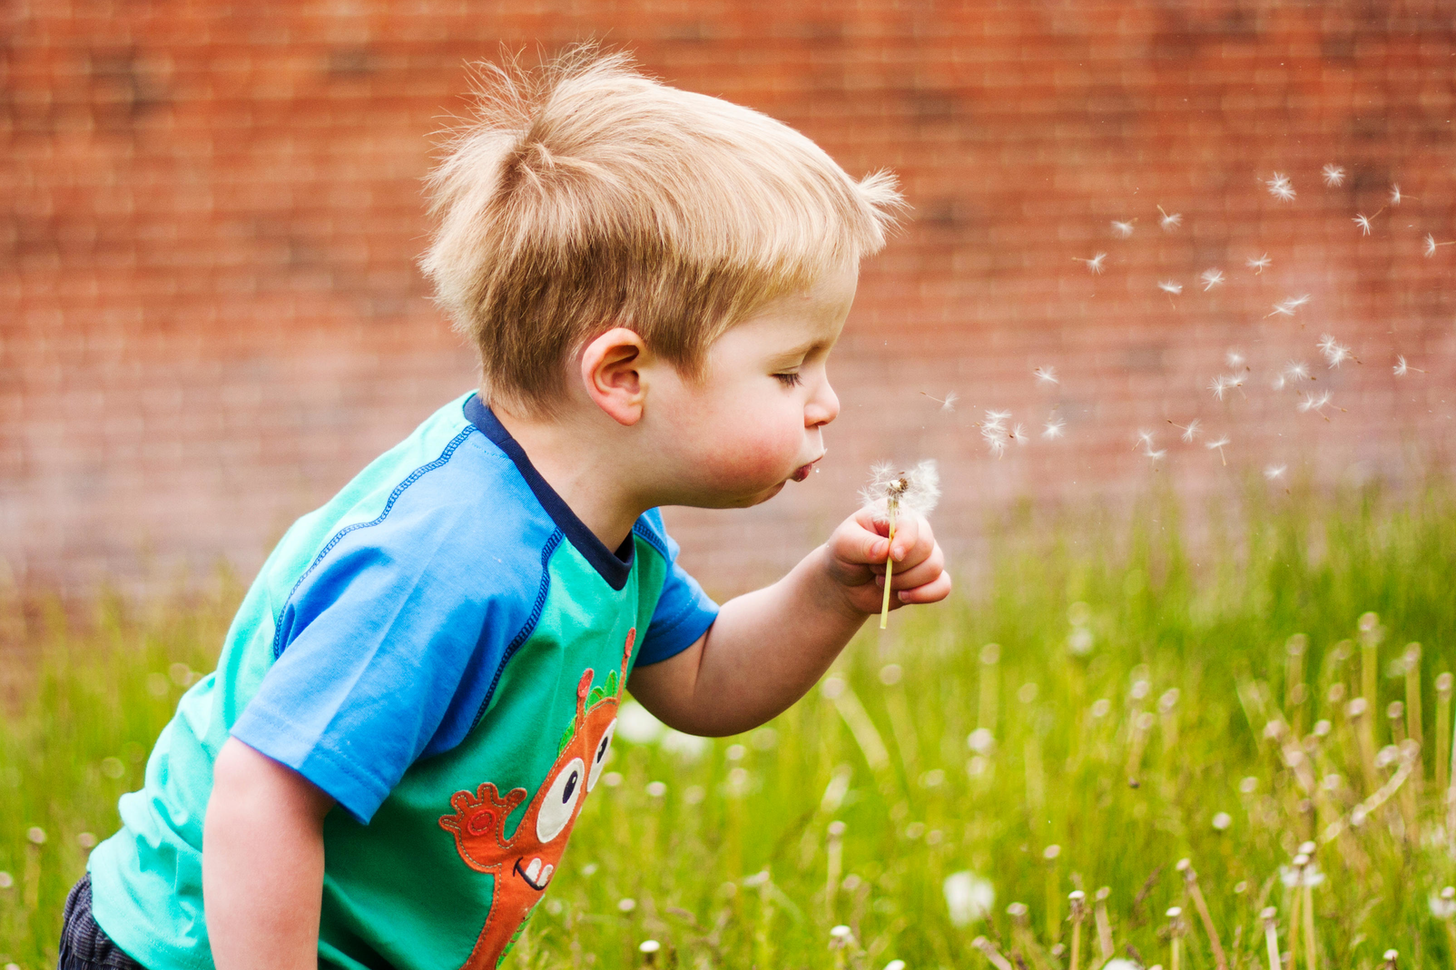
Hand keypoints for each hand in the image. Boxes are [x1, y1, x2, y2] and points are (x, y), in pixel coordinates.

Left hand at [822, 506, 950, 615]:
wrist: (847, 583)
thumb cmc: (844, 556)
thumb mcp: (843, 545)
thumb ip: (862, 544)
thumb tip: (885, 550)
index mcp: (895, 513)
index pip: (913, 523)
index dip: (906, 541)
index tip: (892, 556)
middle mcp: (915, 530)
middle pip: (926, 547)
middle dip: (899, 566)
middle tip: (874, 570)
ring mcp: (925, 554)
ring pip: (934, 567)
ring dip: (905, 582)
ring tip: (881, 581)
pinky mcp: (930, 578)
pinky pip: (943, 586)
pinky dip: (924, 595)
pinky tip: (903, 596)